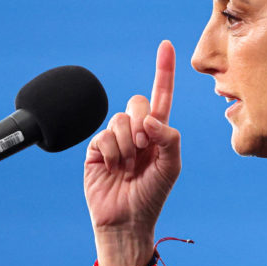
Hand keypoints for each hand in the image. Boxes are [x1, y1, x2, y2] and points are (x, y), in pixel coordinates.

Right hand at [84, 40, 181, 265]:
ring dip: (126, 145)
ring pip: (120, 119)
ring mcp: (114, 139)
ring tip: (127, 167)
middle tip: (142, 150)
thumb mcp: (171, 166)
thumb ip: (168, 137)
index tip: (167, 45)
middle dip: (142, 126)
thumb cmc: (152, 195)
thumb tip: (148, 119)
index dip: (163, 70)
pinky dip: (111, 152)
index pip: (161, 94)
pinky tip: (112, 168)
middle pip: (137, 102)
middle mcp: (136, 131)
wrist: (126, 220)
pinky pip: (103, 136)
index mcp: (157, 131)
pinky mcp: (95, 149)